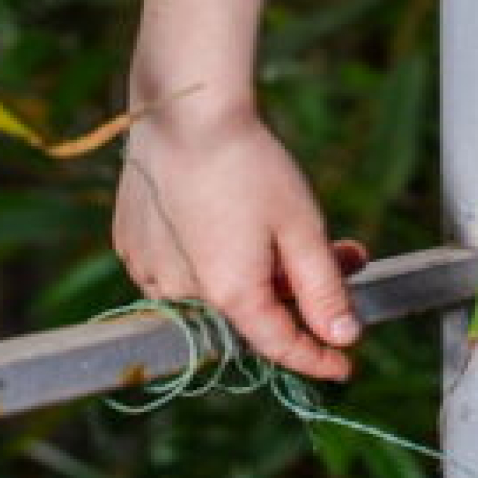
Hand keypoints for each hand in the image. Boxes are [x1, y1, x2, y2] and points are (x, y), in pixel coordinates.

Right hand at [113, 109, 367, 382]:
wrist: (185, 112)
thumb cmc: (249, 164)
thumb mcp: (302, 226)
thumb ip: (323, 288)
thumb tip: (344, 338)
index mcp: (230, 295)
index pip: (280, 346)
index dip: (317, 357)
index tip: (344, 365)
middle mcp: (182, 295)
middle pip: (253, 309)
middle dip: (300, 290)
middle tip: (346, 255)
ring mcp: (149, 269)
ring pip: (215, 288)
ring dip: (258, 269)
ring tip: (293, 225)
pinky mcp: (131, 242)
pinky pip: (180, 265)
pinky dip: (213, 252)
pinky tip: (232, 213)